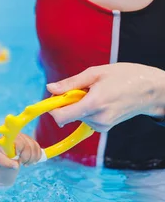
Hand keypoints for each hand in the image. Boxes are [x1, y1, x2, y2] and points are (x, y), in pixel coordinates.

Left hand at [0, 134, 42, 168]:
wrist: (1, 153)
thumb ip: (6, 162)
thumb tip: (16, 166)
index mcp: (9, 138)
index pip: (18, 141)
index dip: (20, 148)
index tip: (17, 155)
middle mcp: (18, 135)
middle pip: (28, 146)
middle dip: (27, 157)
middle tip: (22, 163)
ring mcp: (25, 138)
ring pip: (35, 147)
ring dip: (33, 158)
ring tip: (25, 164)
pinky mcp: (30, 141)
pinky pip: (38, 148)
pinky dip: (37, 156)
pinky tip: (32, 161)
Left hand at [47, 63, 164, 131]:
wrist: (151, 90)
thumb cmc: (125, 76)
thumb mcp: (96, 73)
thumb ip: (71, 83)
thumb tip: (50, 88)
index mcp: (94, 104)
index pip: (61, 117)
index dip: (52, 108)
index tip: (54, 97)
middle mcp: (97, 119)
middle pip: (67, 116)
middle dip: (67, 102)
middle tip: (83, 88)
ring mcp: (102, 125)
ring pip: (76, 117)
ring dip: (78, 105)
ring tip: (96, 93)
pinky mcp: (105, 128)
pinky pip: (85, 119)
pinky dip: (86, 109)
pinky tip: (100, 100)